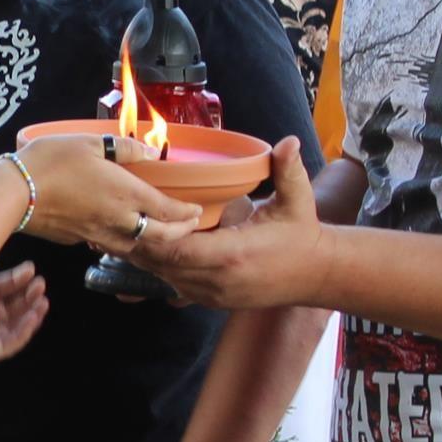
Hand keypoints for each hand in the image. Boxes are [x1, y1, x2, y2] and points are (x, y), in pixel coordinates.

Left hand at [0, 262, 49, 364]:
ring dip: (31, 317)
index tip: (31, 270)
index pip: (4, 290)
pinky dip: (21, 335)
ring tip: (42, 302)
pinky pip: (4, 347)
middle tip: (41, 286)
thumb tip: (30, 267)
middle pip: (12, 310)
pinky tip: (31, 319)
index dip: (20, 281)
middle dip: (29, 297)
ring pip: (12, 329)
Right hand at [15, 135, 207, 253]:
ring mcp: (98, 234)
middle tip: (189, 226)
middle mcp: (117, 220)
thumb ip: (124, 148)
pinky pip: (111, 245)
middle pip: (159, 236)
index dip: (187, 213)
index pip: (167, 210)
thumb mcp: (90, 143)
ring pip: (137, 247)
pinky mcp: (79, 241)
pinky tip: (124, 235)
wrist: (14, 195)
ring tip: (162, 234)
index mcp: (125, 193)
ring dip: (154, 243)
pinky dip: (126, 243)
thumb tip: (148, 150)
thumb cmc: (50, 162)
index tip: (198, 211)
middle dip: (179, 233)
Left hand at [125, 139, 332, 310]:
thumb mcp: (298, 199)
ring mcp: (214, 294)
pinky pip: (176, 287)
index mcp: (233, 253)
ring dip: (149, 257)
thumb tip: (289, 141)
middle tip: (124, 219)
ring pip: (166, 278)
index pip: (179, 249)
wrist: (316, 275)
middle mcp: (218, 279)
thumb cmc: (302, 236)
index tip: (144, 212)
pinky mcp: (213, 301)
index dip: (157, 233)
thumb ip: (288, 169)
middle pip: (164, 265)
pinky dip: (162, 270)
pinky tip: (152, 251)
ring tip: (131, 232)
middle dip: (143, 244)